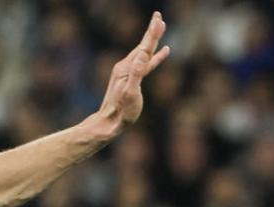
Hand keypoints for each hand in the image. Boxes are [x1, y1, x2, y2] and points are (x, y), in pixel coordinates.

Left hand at [94, 11, 169, 135]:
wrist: (110, 122)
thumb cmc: (122, 112)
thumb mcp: (131, 93)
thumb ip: (136, 74)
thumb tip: (142, 56)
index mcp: (128, 68)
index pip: (144, 48)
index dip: (152, 34)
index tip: (158, 20)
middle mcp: (127, 66)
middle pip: (143, 46)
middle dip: (152, 31)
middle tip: (158, 16)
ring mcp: (128, 72)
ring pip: (144, 52)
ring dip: (153, 40)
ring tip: (161, 27)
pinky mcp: (132, 78)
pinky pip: (146, 63)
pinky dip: (155, 56)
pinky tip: (164, 52)